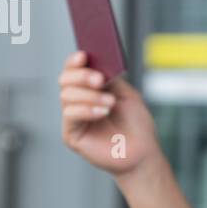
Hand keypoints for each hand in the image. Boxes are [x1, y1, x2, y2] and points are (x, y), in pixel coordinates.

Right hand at [59, 51, 161, 174]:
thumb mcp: (126, 94)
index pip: (73, 69)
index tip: (83, 56)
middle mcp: (78, 101)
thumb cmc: (136, 124)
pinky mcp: (71, 134)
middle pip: (65, 80)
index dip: (74, 61)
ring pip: (66, 96)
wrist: (142, 151)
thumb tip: (97, 63)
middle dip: (82, 76)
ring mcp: (73, 117)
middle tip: (99, 80)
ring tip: (110, 103)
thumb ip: (110, 79)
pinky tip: (103, 112)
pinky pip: (70, 115)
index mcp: (89, 88)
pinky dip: (86, 110)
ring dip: (90, 96)